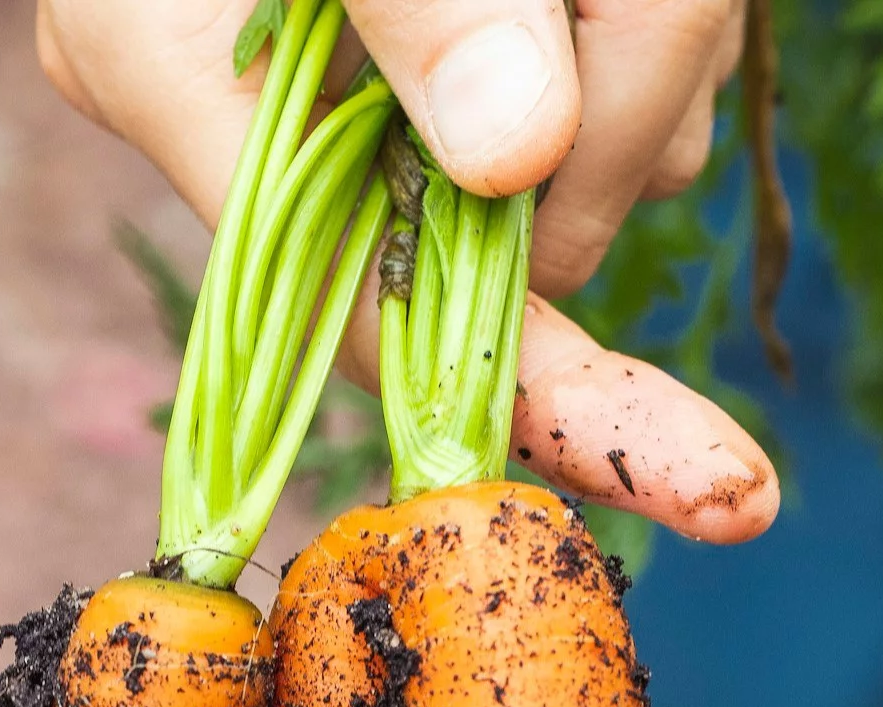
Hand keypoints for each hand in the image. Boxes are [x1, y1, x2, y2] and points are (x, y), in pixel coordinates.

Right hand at [39, 0, 776, 543]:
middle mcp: (264, 112)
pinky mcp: (465, 43)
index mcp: (169, 74)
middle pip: (519, 230)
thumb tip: (517, 158)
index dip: (550, 404)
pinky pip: (618, 81)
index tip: (713, 485)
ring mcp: (369, 84)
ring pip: (598, 151)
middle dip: (632, 103)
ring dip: (658, 33)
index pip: (376, 318)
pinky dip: (655, 15)